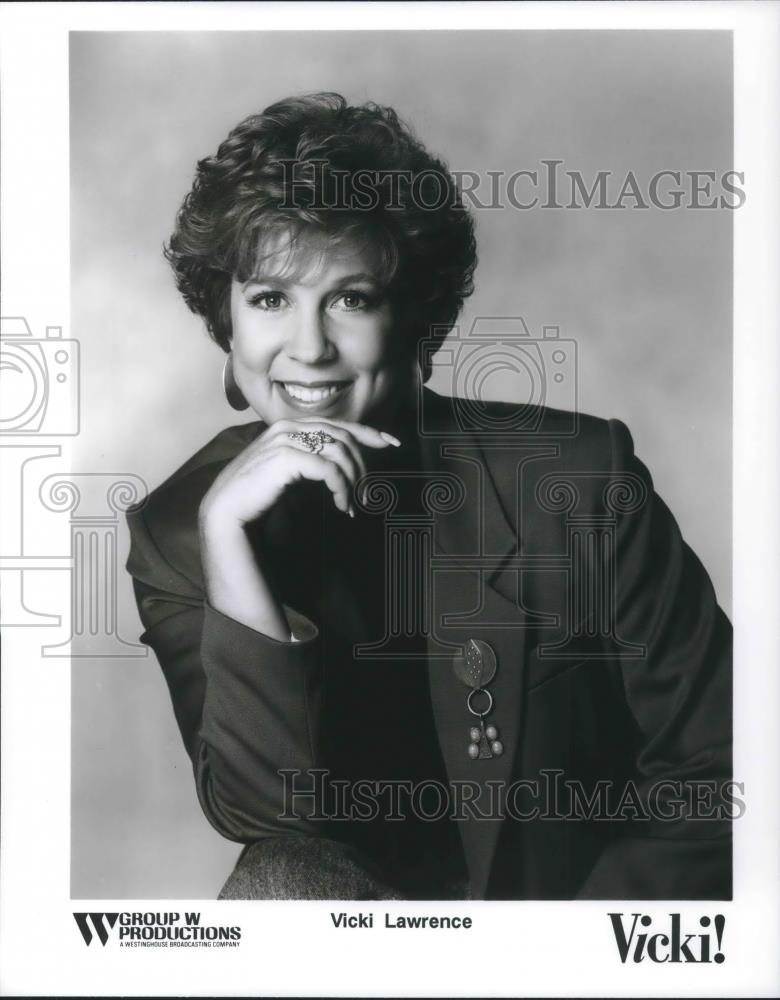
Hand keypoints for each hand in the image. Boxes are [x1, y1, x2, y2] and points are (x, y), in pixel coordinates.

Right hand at [199, 417, 400, 528]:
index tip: (392, 442)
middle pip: (343, 437)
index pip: (338, 424)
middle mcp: (289, 428)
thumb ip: (311, 461)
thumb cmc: (258, 496)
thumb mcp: (291, 473)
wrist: (228, 511)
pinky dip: (341, 488)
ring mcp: (286, 440)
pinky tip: (340, 505)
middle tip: (365, 492)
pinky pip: (329, 470)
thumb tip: (343, 463)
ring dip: (352, 481)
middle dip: (362, 464)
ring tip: (350, 504)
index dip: (368, 431)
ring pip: (340, 452)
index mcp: (290, 427)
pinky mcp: (287, 457)